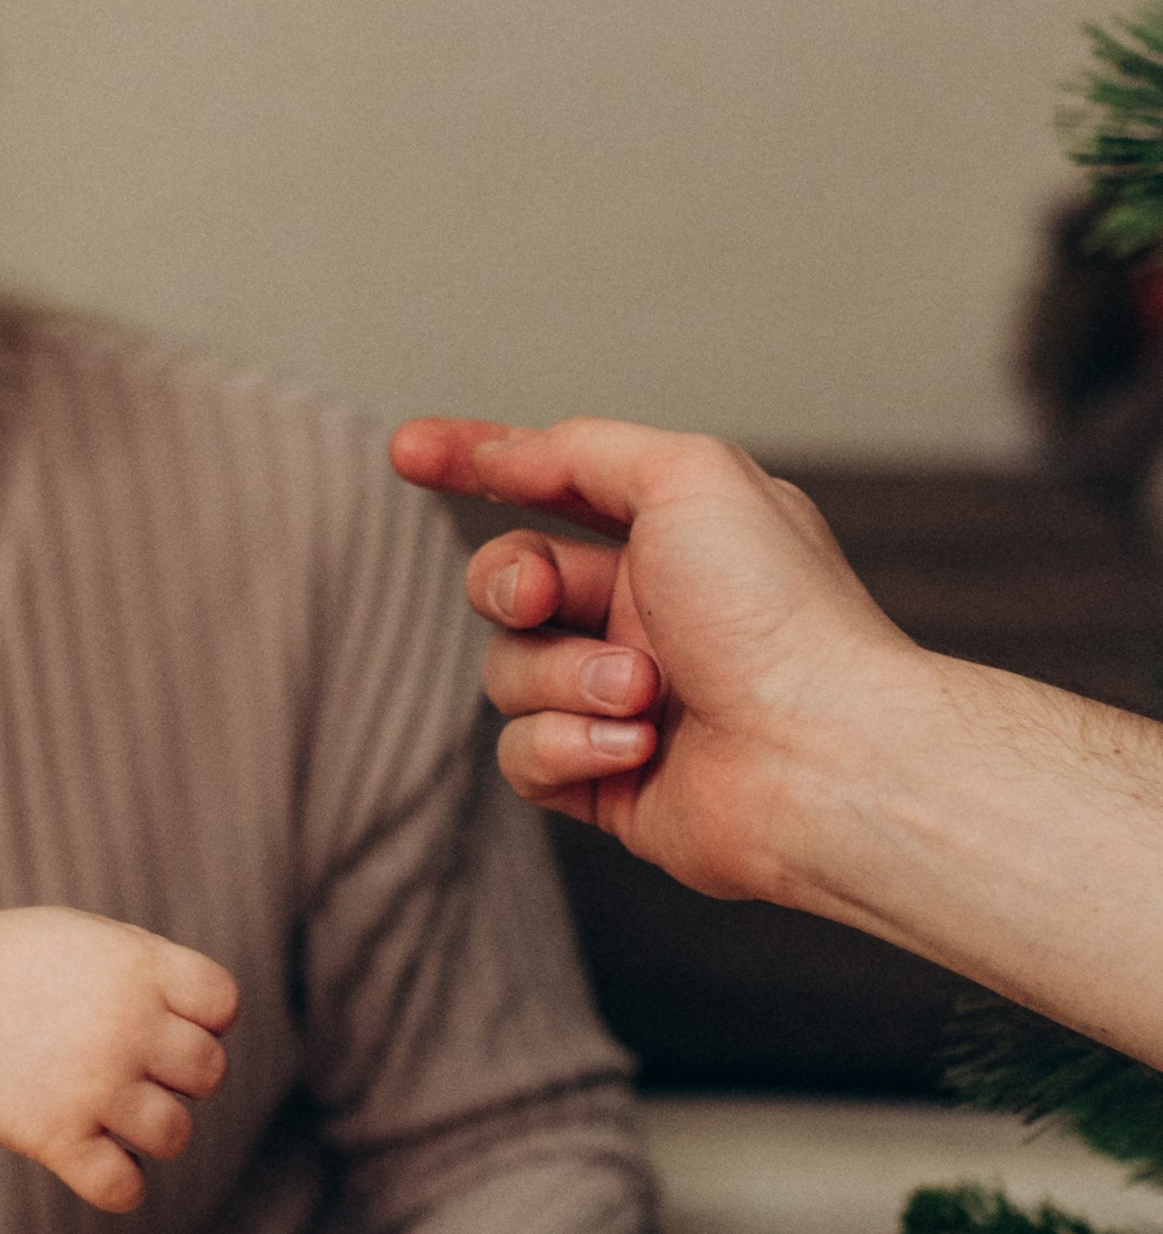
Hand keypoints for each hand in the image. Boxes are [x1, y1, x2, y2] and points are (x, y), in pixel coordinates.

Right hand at [0, 906, 237, 1211]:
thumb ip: (150, 970)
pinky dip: (121, 1184)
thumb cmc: (8, 961)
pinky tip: (98, 1159)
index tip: (167, 1021)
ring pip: (176, 1135)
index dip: (204, 1018)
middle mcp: (126, 1025)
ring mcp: (92, 1084)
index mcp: (138, 967)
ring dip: (154, 1130)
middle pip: (208, 1072)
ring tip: (116, 1114)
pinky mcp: (55, 1136)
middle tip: (135, 1069)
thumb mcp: (89, 937)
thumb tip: (208, 1021)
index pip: (223, 1004)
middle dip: (180, 1076)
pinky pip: (124, 1188)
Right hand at [388, 414, 920, 906]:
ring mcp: (624, 701)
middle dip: (506, 581)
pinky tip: (634, 750)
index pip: (551, 483)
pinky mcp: (607, 783)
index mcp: (675, 539)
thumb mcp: (685, 475)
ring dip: (562, 676)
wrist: (825, 756)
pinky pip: (522, 755)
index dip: (474, 460)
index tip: (407, 450)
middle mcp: (649, 615)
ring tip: (642, 695)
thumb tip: (507, 453)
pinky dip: (566, 746)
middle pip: (509, 579)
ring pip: (508, 670)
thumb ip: (582, 450)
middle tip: (542, 598)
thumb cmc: (778, 613)